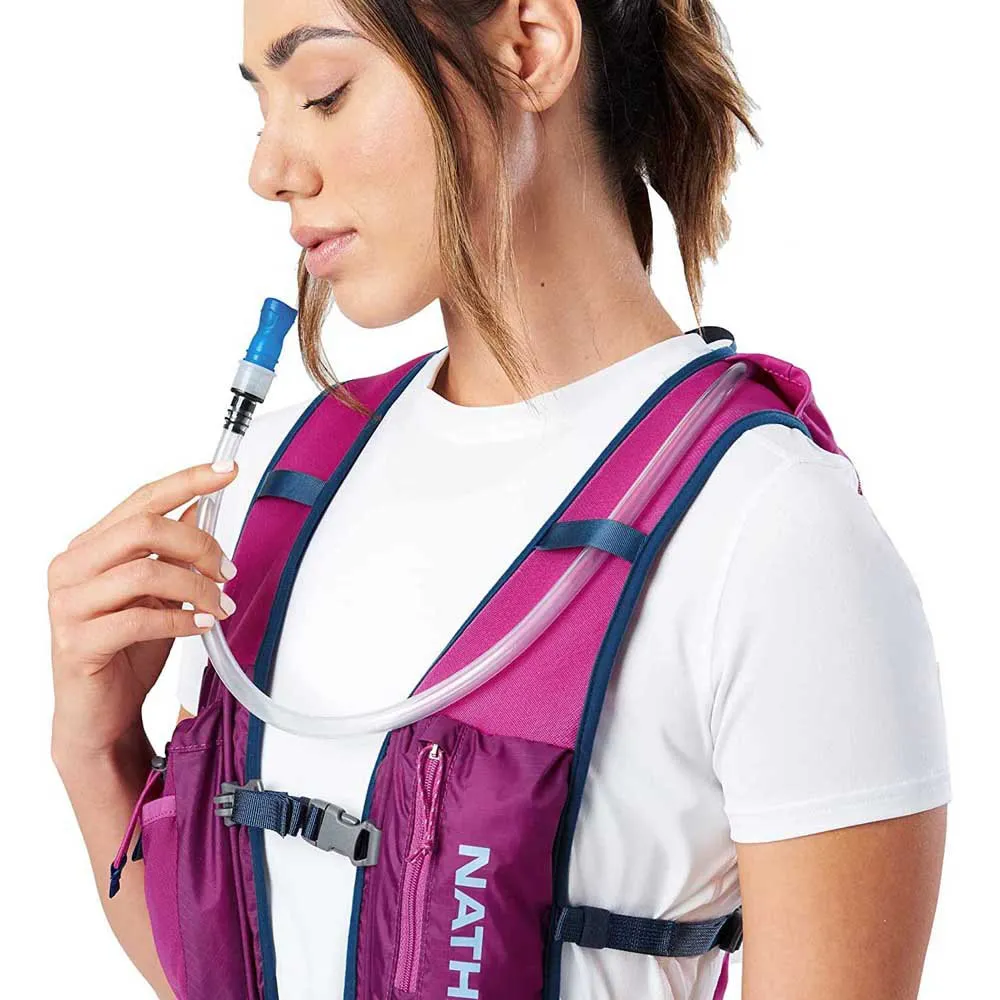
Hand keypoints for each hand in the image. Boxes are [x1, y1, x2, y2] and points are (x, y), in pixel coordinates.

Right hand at [48, 461, 239, 761]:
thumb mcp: (159, 592)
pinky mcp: (77, 642)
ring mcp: (68, 605)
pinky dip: (183, 619)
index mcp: (90, 547)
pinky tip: (204, 625)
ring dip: (198, 587)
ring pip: (145, 571)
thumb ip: (171, 552)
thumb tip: (201, 508)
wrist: (100, 714)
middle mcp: (71, 567)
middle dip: (200, 545)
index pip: (143, 499)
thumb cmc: (128, 650)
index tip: (228, 470)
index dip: (188, 480)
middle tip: (228, 571)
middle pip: (145, 528)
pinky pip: (140, 619)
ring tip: (221, 606)